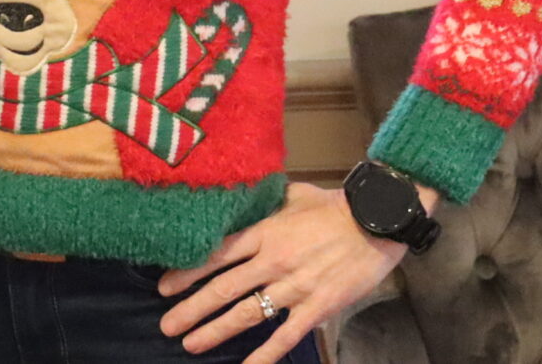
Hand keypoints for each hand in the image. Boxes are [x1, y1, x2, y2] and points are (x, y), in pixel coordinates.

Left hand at [155, 179, 429, 360]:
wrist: (377, 220)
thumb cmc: (335, 206)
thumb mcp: (292, 194)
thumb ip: (264, 202)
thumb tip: (242, 197)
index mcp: (264, 232)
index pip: (215, 255)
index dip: (187, 274)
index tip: (164, 287)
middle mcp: (272, 261)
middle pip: (223, 289)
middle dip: (191, 309)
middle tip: (167, 325)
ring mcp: (294, 286)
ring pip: (246, 314)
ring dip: (215, 331)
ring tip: (191, 344)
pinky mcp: (317, 307)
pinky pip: (286, 335)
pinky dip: (265, 354)